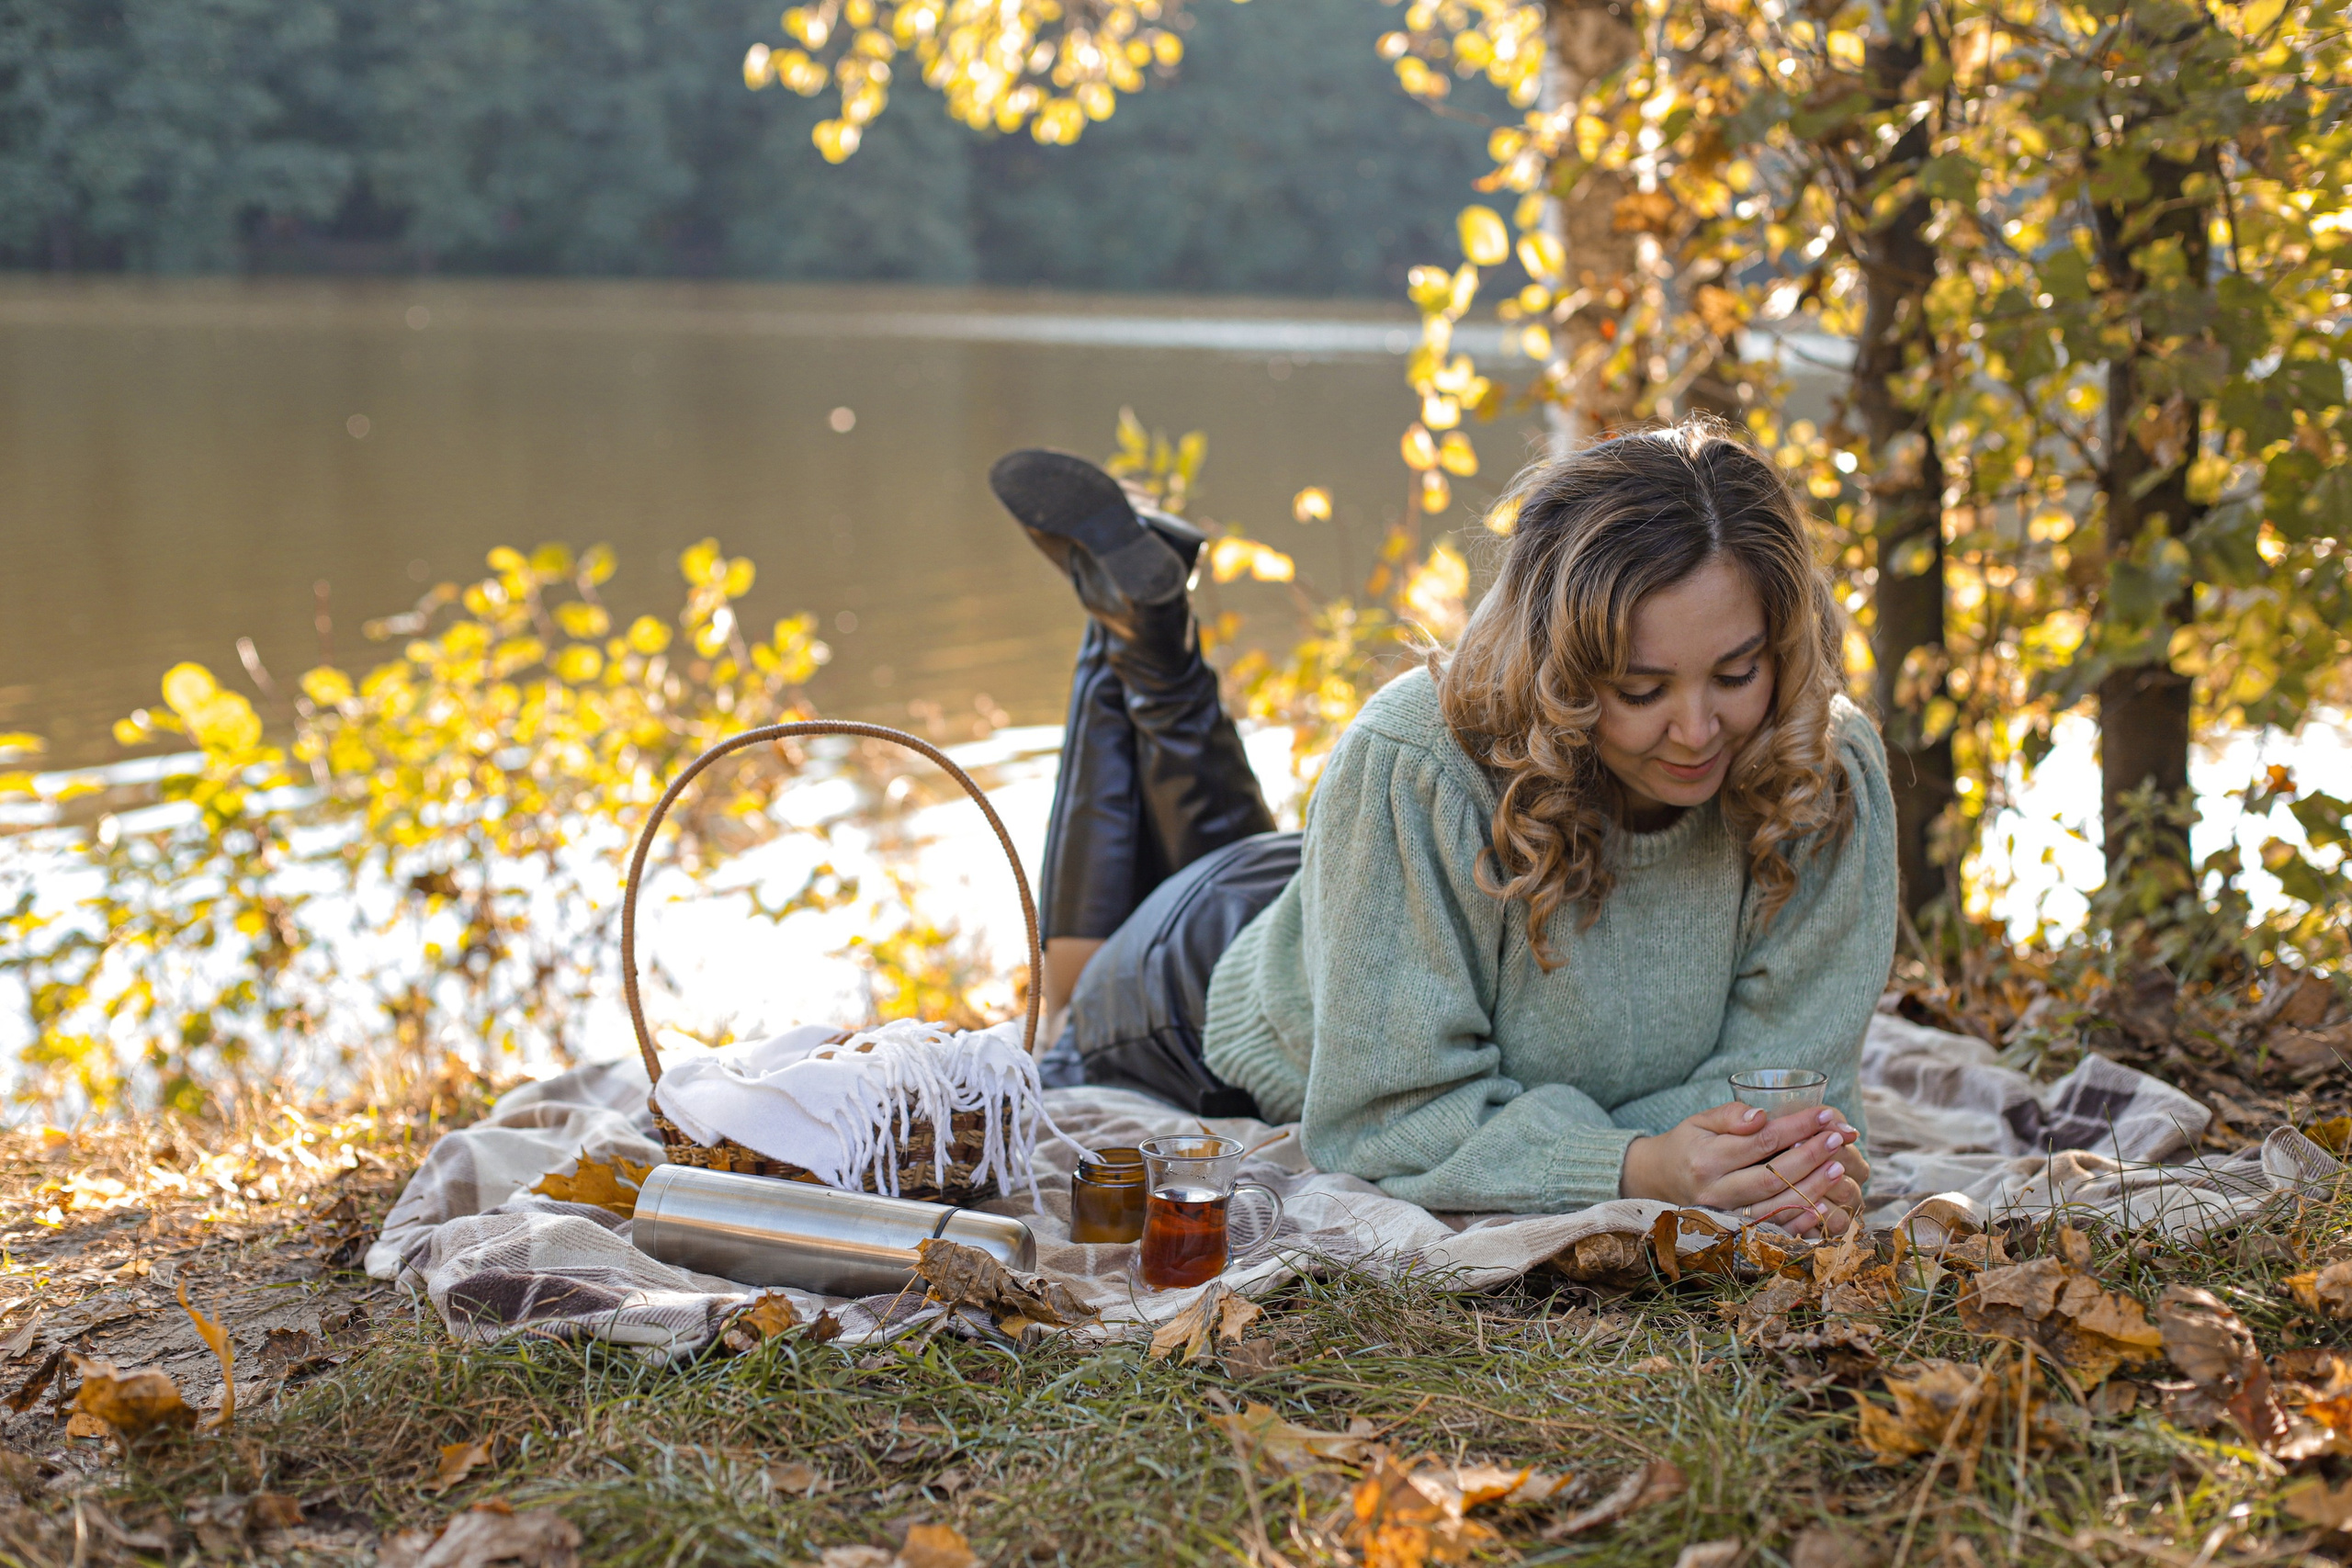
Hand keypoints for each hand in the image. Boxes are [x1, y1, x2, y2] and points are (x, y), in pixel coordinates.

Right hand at [1619, 1102, 1869, 1237]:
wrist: (1658, 1182)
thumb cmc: (1686, 1145)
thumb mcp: (1698, 1121)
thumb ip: (1729, 1115)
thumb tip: (1761, 1115)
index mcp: (1707, 1159)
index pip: (1761, 1141)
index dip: (1797, 1127)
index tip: (1826, 1114)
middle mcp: (1716, 1191)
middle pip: (1774, 1175)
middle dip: (1812, 1154)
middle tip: (1840, 1138)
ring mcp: (1726, 1216)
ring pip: (1778, 1205)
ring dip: (1813, 1186)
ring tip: (1839, 1166)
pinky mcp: (1736, 1232)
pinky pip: (1774, 1230)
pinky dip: (1801, 1221)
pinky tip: (1824, 1205)